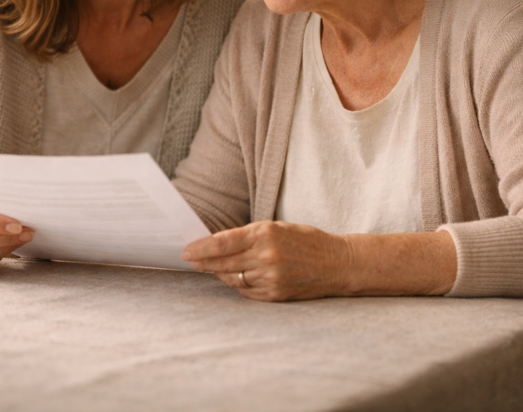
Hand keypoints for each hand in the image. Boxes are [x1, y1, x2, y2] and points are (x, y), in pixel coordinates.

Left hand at [182, 221, 352, 300]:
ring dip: (219, 273)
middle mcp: (266, 256)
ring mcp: (270, 278)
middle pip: (223, 262)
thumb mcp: (276, 228)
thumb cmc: (306, 240)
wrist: (337, 263)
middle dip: (202, 262)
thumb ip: (248, 235)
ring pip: (232, 278)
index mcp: (265, 234)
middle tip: (189, 260)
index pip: (222, 242)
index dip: (200, 248)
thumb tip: (216, 243)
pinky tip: (235, 278)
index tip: (186, 250)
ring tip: (210, 268)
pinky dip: (238, 284)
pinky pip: (246, 291)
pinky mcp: (275, 295)